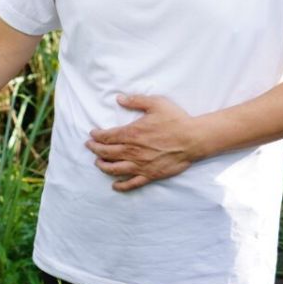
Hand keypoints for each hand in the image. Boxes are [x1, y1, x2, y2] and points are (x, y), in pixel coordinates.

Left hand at [85, 95, 199, 191]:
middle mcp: (132, 151)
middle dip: (95, 149)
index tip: (92, 134)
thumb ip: (136, 101)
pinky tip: (115, 185)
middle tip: (90, 147)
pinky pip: (132, 183)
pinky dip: (121, 185)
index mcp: (132, 133)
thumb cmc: (175, 120)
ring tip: (98, 163)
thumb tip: (119, 99)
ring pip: (114, 169)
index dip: (97, 136)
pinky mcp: (150, 175)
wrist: (192, 139)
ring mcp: (140, 165)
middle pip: (107, 152)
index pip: (107, 136)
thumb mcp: (156, 103)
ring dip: (103, 166)